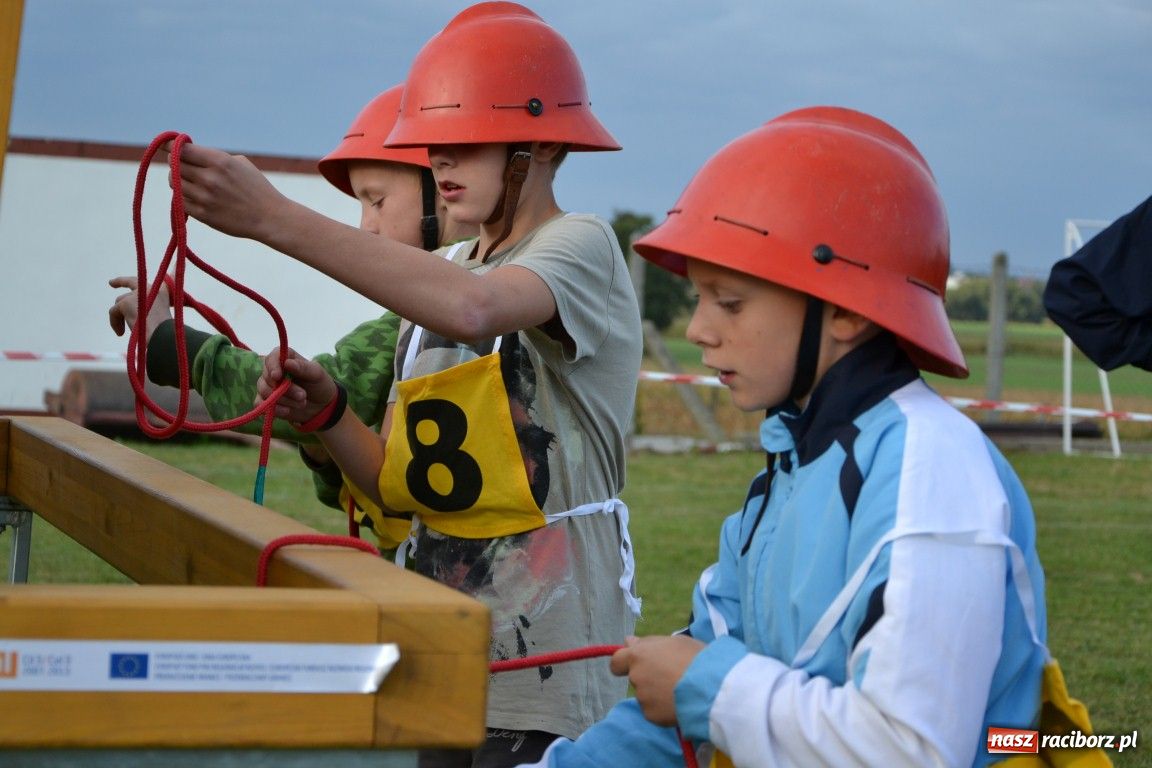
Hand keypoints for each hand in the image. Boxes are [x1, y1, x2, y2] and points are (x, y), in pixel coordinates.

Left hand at [108, 275, 172, 341]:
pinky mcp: (126, 303)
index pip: (146, 281)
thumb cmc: (164, 334)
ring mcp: (137, 294)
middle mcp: (150, 288)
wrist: (162, 338)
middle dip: (120, 281)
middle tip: (111, 283)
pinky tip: (120, 333)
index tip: (126, 278)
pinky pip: (114, 312)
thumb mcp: (162, 317)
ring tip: (123, 332)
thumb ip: (151, 308)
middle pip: (130, 282)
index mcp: (162, 290)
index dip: (138, 280)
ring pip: (120, 302)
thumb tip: (140, 310)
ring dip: (120, 317)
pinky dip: (115, 323)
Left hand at [163, 141, 286, 240]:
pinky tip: (195, 196)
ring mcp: (205, 198)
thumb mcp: (239, 163)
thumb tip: (188, 154)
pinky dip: (183, 197)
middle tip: (183, 166)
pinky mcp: (203, 215)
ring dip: (178, 181)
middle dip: (176, 163)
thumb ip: (213, 157)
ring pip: (174, 183)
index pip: (181, 149)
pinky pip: (180, 201)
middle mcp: (210, 178)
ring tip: (190, 182)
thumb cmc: (256, 188)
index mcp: (220, 161)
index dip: (172, 146)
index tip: (170, 146)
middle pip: (174, 165)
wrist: (270, 217)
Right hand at [257, 347, 337, 423]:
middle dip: (286, 389)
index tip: (278, 376)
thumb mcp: (316, 374)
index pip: (271, 358)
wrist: (320, 406)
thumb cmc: (318, 384)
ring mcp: (267, 386)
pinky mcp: (266, 401)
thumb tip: (287, 363)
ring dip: (285, 400)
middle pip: (268, 378)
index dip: (273, 366)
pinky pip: (261, 405)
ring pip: (265, 392)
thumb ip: (303, 368)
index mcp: (284, 359)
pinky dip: (275, 409)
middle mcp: (272, 371)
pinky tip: (288, 411)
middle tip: (303, 395)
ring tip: (302, 403)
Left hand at [609, 635, 705, 726]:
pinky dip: (664, 709)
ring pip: (647, 695)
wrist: (711, 687)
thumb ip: (649, 643)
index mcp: (639, 655)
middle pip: (637, 678)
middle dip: (649, 678)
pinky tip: (680, 703)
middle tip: (671, 677)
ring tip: (681, 690)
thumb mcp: (675, 642)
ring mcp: (642, 698)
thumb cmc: (696, 658)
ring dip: (658, 694)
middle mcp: (636, 676)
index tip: (635, 665)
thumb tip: (628, 641)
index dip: (624, 664)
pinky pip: (655, 711)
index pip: (617, 661)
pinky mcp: (651, 716)